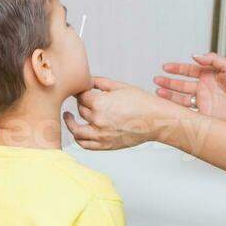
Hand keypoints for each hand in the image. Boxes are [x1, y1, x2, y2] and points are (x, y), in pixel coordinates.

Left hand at [64, 77, 181, 150]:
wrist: (156, 121)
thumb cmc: (143, 104)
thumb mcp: (120, 86)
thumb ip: (100, 82)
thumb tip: (88, 81)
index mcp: (100, 103)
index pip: (81, 96)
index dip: (80, 91)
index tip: (81, 90)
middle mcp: (98, 120)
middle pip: (80, 110)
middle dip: (80, 103)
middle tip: (83, 100)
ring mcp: (101, 134)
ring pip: (77, 130)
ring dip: (71, 122)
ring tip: (68, 117)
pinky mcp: (106, 145)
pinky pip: (85, 144)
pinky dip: (79, 138)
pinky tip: (78, 132)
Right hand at [154, 53, 225, 125]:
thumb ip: (213, 59)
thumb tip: (196, 56)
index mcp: (210, 75)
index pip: (189, 71)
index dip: (176, 69)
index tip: (165, 67)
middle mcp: (205, 88)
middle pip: (182, 84)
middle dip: (168, 82)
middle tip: (157, 80)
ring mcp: (204, 101)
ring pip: (182, 98)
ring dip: (169, 95)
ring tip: (158, 92)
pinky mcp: (205, 114)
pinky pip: (188, 111)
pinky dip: (177, 109)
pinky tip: (169, 106)